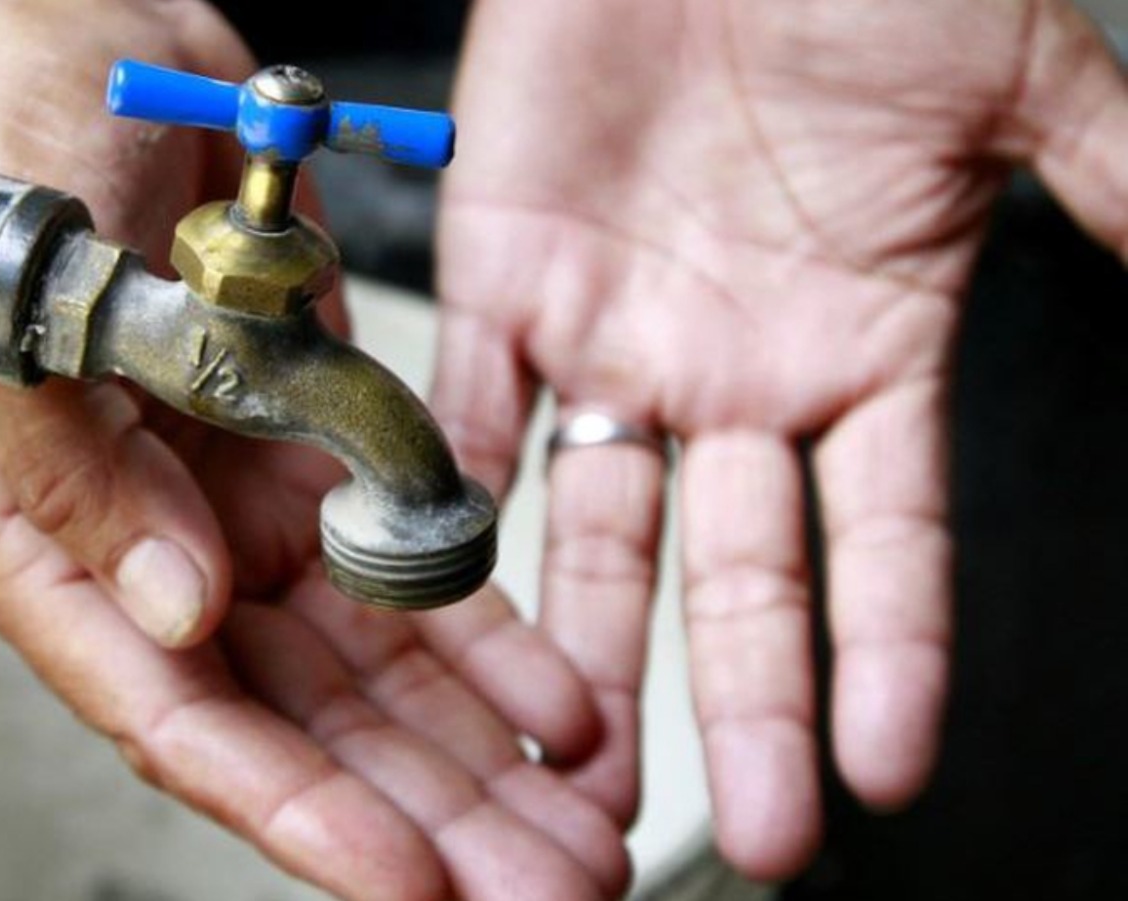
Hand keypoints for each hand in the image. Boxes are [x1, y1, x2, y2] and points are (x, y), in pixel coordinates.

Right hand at [0, 1, 630, 896]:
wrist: (73, 39)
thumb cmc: (4, 163)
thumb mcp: (18, 317)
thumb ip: (85, 482)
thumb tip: (184, 621)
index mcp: (57, 548)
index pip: (181, 723)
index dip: (301, 814)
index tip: (412, 887)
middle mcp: (155, 553)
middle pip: (302, 728)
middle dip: (425, 817)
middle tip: (546, 889)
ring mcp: (240, 510)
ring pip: (373, 671)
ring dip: (478, 754)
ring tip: (583, 827)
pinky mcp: (312, 455)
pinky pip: (410, 566)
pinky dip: (490, 635)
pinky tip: (566, 697)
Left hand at [436, 0, 1127, 879]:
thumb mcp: (1014, 78)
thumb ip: (1113, 187)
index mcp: (861, 345)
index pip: (886, 542)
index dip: (890, 656)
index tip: (888, 768)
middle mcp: (734, 370)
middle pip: (738, 575)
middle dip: (741, 703)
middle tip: (747, 831)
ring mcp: (613, 336)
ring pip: (596, 530)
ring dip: (587, 649)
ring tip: (577, 766)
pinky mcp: (503, 280)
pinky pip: (472, 418)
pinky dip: (455, 507)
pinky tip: (453, 603)